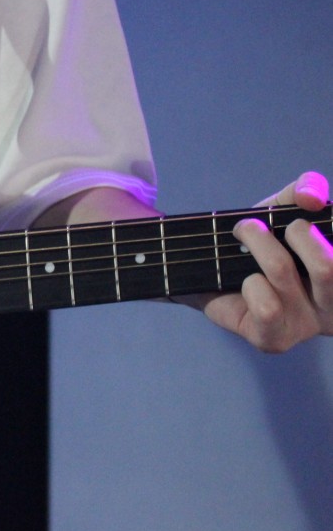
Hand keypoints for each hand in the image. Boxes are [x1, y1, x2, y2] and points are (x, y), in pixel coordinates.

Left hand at [197, 171, 332, 351]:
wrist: (210, 267)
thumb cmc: (261, 241)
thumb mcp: (286, 206)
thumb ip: (307, 189)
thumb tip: (312, 198)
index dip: (328, 236)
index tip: (303, 225)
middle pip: (329, 266)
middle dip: (296, 232)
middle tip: (264, 224)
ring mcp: (308, 327)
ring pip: (283, 272)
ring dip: (257, 244)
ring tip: (244, 234)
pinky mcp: (275, 340)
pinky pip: (266, 307)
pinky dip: (250, 284)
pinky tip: (245, 282)